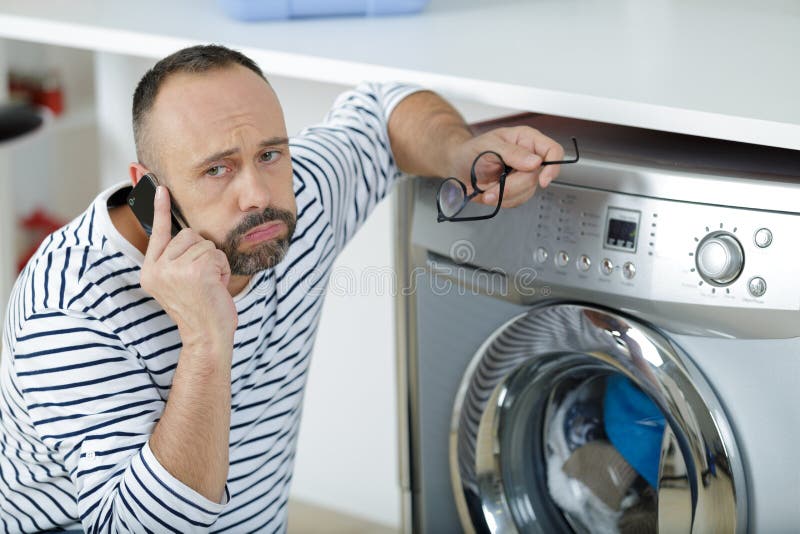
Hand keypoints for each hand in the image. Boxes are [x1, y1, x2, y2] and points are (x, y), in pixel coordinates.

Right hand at [140, 186, 236, 352]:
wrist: (207, 337)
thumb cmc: (199, 310)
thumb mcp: (179, 283)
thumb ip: (176, 259)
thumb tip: (187, 233)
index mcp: (150, 272)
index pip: (158, 233)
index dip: (161, 208)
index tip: (160, 186)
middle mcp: (158, 269)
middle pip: (189, 235)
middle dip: (203, 253)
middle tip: (202, 279)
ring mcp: (175, 270)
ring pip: (205, 244)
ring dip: (215, 263)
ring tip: (209, 285)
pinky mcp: (195, 271)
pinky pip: (217, 254)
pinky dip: (223, 269)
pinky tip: (216, 287)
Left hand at [448, 126, 564, 207]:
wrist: (457, 167)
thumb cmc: (471, 150)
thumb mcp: (488, 146)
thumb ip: (512, 153)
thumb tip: (535, 161)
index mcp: (526, 140)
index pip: (553, 151)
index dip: (552, 166)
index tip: (542, 180)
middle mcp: (528, 157)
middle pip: (538, 177)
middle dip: (514, 186)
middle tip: (495, 188)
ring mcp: (523, 175)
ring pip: (528, 191)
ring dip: (506, 195)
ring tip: (489, 191)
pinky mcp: (516, 190)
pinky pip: (518, 200)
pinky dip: (503, 201)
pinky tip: (492, 193)